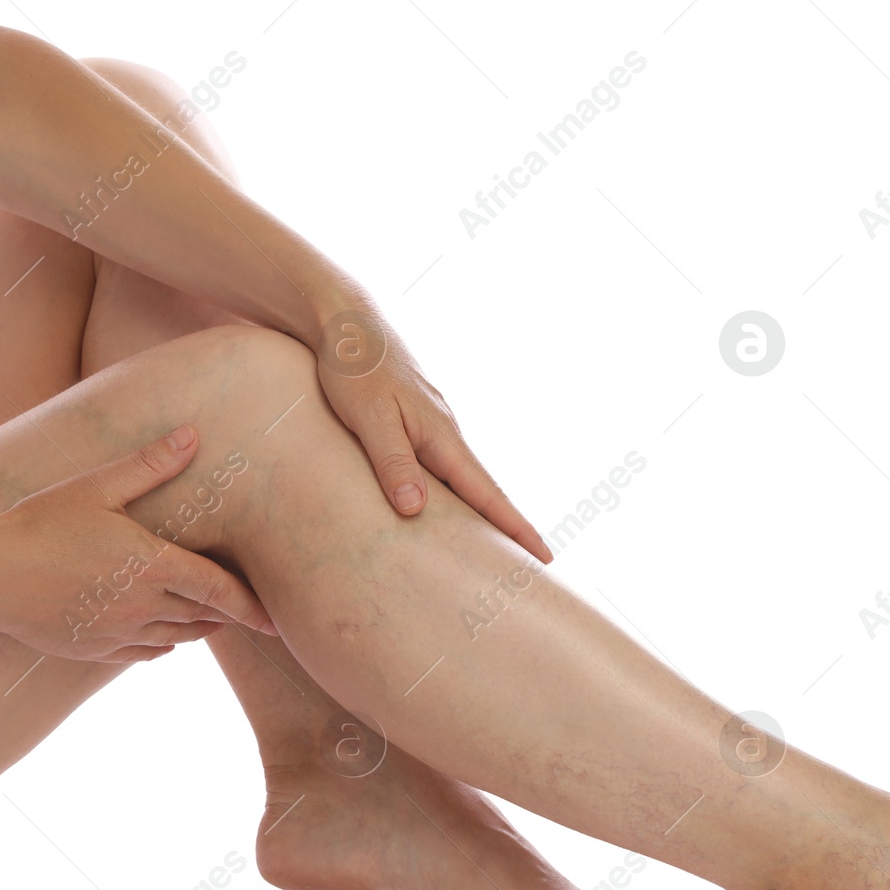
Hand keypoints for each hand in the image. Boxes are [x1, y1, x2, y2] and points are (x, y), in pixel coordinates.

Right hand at [0, 425, 278, 661]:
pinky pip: (145, 653)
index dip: (251, 607)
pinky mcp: (95, 650)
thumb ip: (149, 465)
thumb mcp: (96, 487)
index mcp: (151, 565)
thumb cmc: (39, 523)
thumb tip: (192, 434)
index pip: (218, 590)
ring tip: (209, 617)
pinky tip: (163, 634)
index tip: (276, 621)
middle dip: (226, 613)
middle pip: (203, 616)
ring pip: (177, 638)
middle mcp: (142, 605)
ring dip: (198, 628)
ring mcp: (118, 632)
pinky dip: (163, 645)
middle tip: (245, 609)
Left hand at [315, 310, 552, 563]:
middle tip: (531, 569)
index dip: (516, 529)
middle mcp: (445, 436)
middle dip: (510, 530)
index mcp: (441, 438)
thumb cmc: (354, 368)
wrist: (345, 320)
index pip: (488, 494)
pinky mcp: (415, 425)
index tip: (544, 558)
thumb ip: (392, 462)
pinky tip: (444, 507)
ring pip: (464, 482)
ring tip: (495, 549)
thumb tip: (416, 510)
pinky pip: (443, 470)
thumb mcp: (369, 418)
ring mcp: (432, 430)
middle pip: (485, 493)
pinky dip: (455, 496)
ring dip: (483, 515)